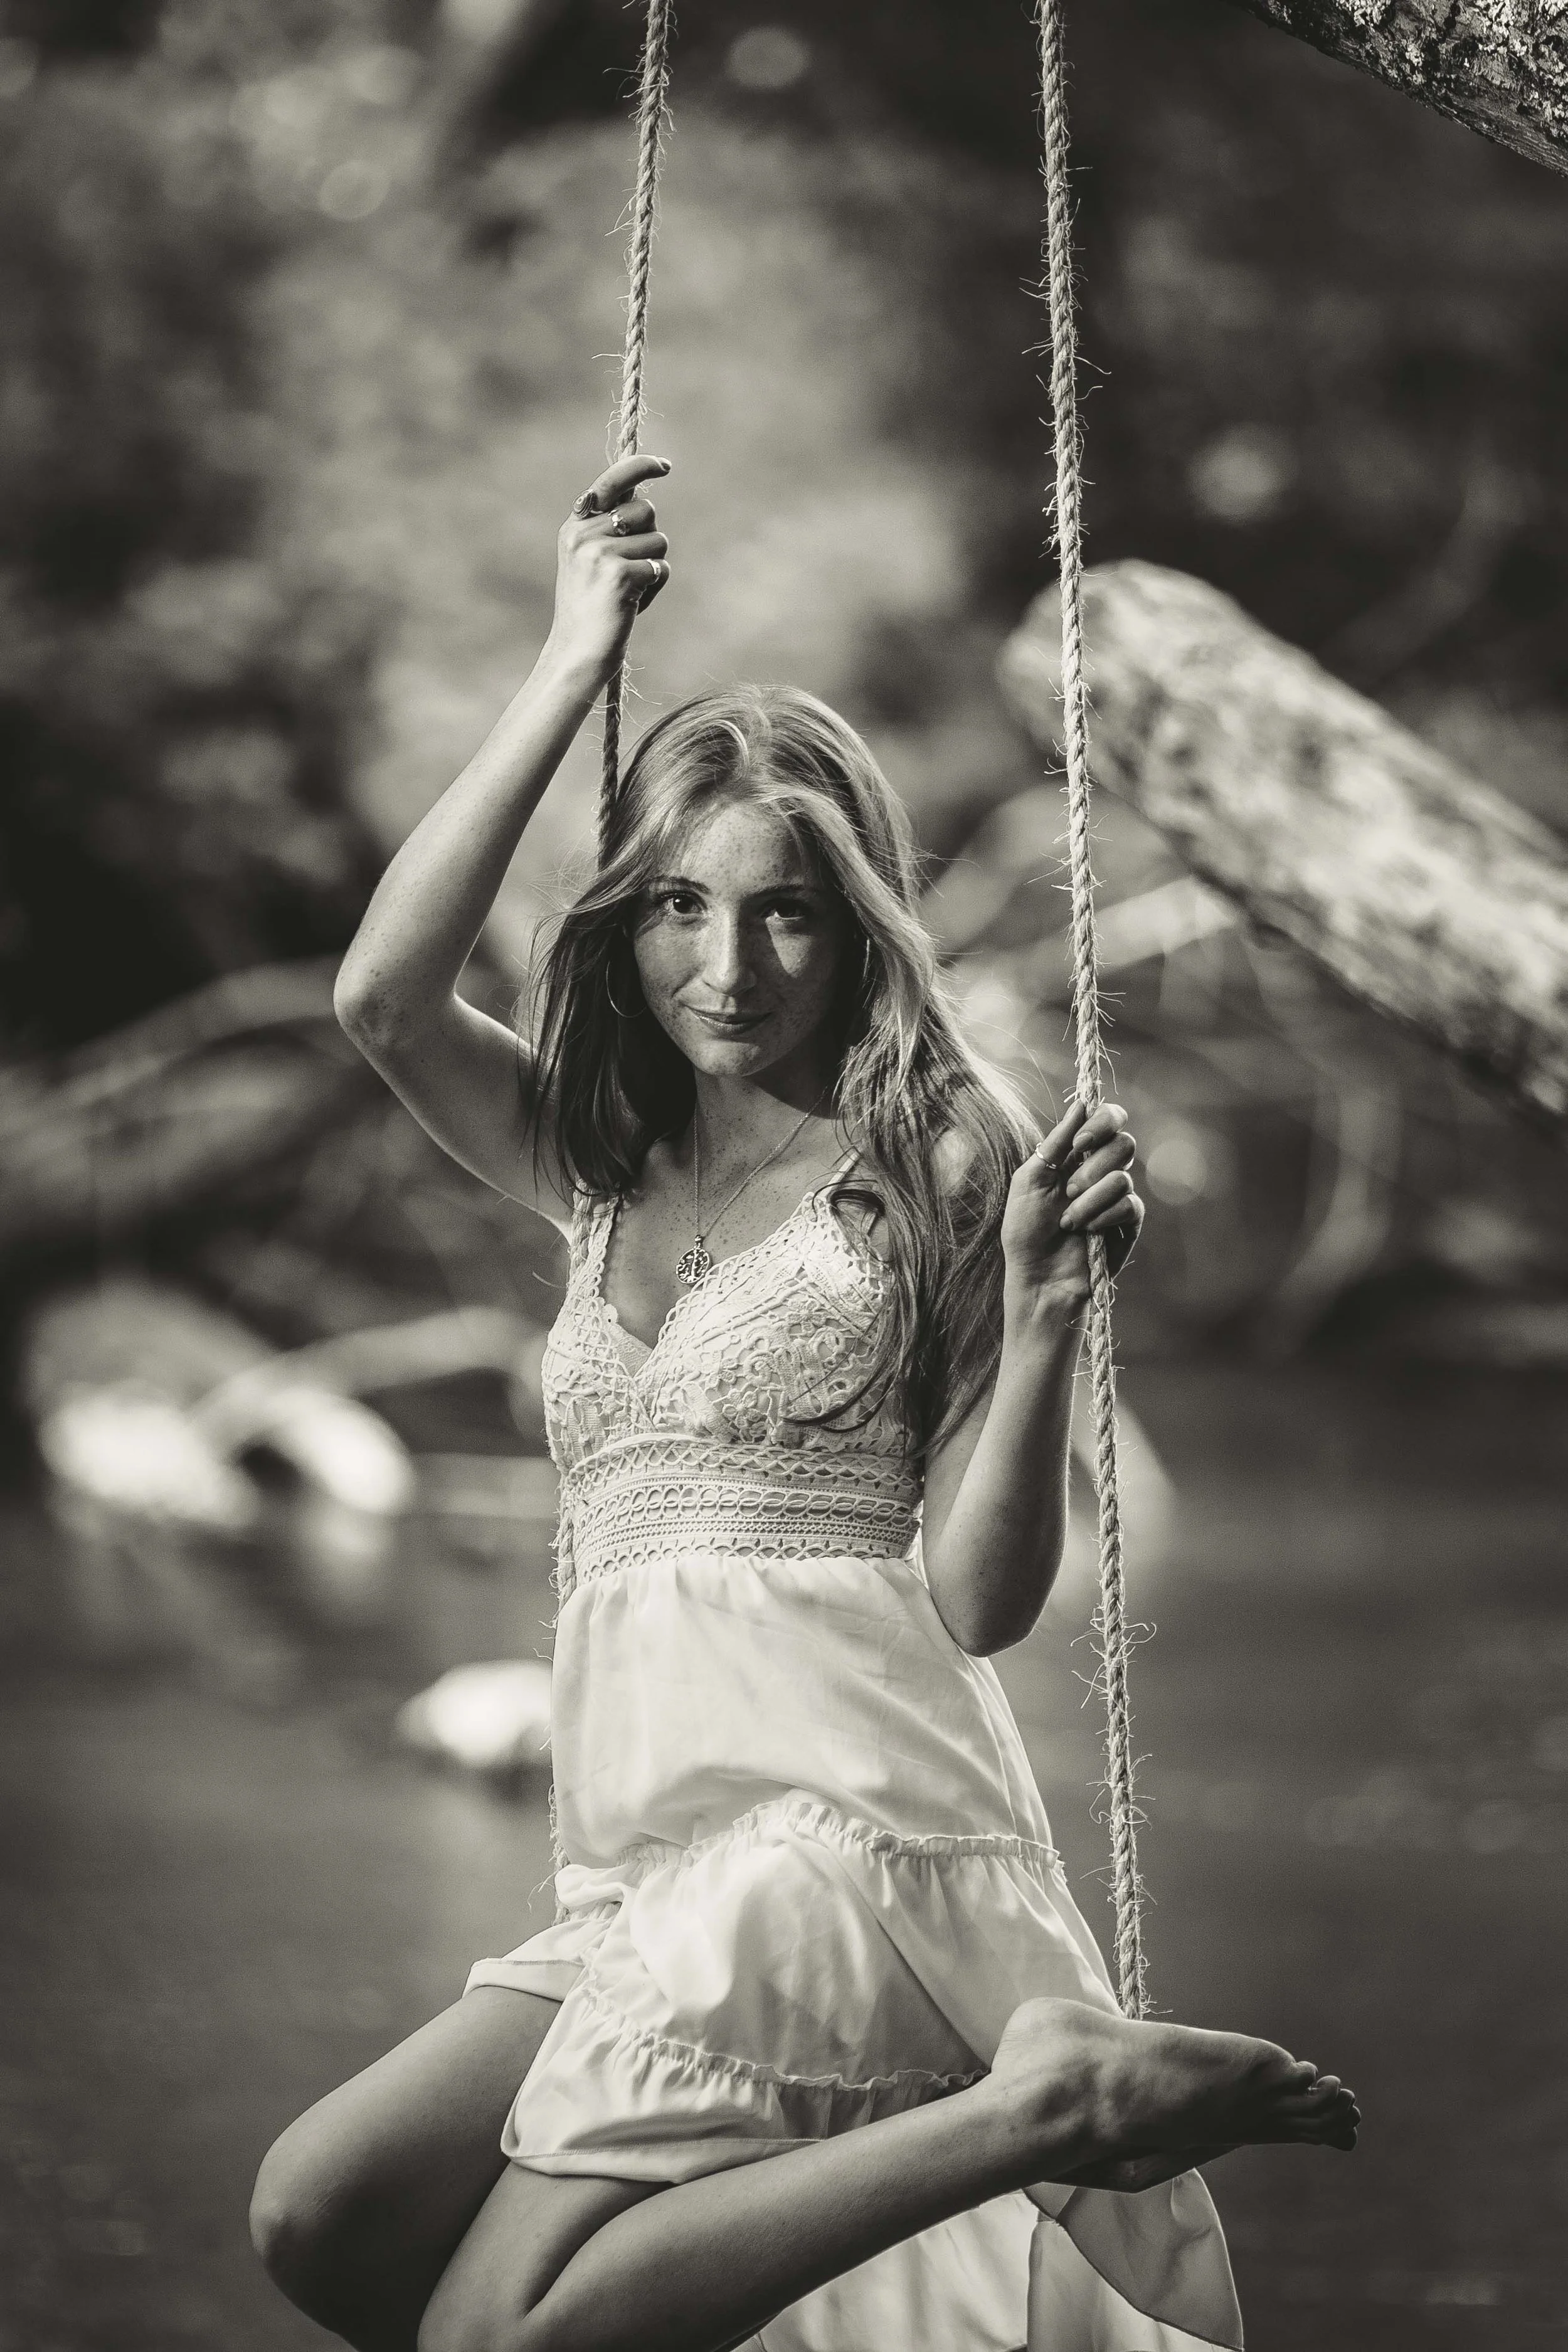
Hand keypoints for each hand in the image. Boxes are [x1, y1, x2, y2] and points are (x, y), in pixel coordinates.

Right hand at [545, 452, 671, 685]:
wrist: (577, 653)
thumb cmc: (592, 610)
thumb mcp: (592, 561)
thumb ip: (611, 529)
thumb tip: (646, 500)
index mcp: (574, 526)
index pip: (612, 480)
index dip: (641, 467)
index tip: (665, 466)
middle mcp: (583, 534)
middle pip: (646, 510)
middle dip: (650, 538)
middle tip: (631, 569)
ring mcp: (599, 553)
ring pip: (658, 540)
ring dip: (654, 566)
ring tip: (630, 590)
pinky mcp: (619, 575)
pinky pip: (661, 568)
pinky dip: (655, 588)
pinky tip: (633, 603)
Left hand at [1000, 1098, 1143, 1315]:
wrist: (1038, 1278)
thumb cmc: (1026, 1231)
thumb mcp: (1031, 1180)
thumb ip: (1056, 1142)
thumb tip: (1082, 1103)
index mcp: (1076, 1155)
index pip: (1108, 1119)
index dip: (1102, 1122)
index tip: (1081, 1142)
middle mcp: (1101, 1171)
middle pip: (1124, 1143)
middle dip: (1094, 1167)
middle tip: (1069, 1190)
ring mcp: (1116, 1197)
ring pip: (1124, 1177)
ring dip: (1091, 1199)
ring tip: (1069, 1221)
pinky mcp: (1128, 1223)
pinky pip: (1130, 1205)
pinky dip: (1103, 1217)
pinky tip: (1086, 1232)